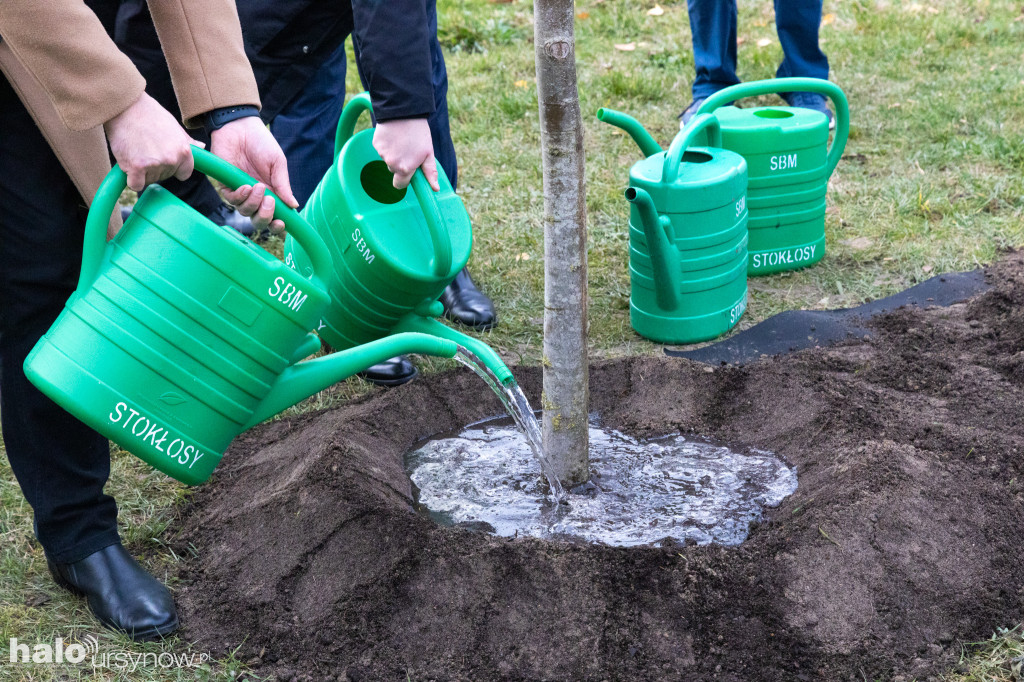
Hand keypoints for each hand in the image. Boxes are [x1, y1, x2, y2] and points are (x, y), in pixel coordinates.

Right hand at [104, 93, 196, 192]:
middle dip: (155, 168)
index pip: (184, 174)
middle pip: (165, 177)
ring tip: (136, 150)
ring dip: (142, 172)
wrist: (125, 107)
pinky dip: (131, 179)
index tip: (164, 159)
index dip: (174, 169)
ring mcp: (155, 164)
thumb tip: (202, 146)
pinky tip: (129, 165)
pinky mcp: (136, 168)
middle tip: (145, 148)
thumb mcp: (174, 126)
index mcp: (184, 151)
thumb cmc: (150, 114)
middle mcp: (172, 159)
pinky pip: (135, 185)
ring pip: (149, 180)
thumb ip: (187, 141)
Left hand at [213, 116, 297, 233]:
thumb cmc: (261, 143)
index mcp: (272, 193)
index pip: (275, 216)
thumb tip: (294, 206)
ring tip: (258, 186)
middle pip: (259, 220)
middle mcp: (257, 197)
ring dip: (253, 203)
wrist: (239, 127)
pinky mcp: (225, 186)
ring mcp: (241, 193)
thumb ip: (283, 185)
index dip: (278, 225)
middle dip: (265, 217)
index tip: (282, 223)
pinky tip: (246, 186)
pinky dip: (240, 196)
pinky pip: (232, 200)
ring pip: (246, 212)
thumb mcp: (278, 163)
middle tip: (270, 202)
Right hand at [373, 118, 439, 190]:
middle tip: (408, 150)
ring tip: (402, 139)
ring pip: (388, 159)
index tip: (409, 172)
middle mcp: (391, 164)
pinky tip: (394, 135)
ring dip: (394, 153)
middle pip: (394, 171)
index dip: (404, 180)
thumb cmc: (419, 133)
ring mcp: (382, 154)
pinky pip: (381, 149)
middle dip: (400, 164)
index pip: (400, 185)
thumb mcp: (428, 153)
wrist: (404, 111)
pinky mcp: (376, 144)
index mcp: (404, 169)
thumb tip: (435, 189)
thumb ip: (430, 172)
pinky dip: (387, 144)